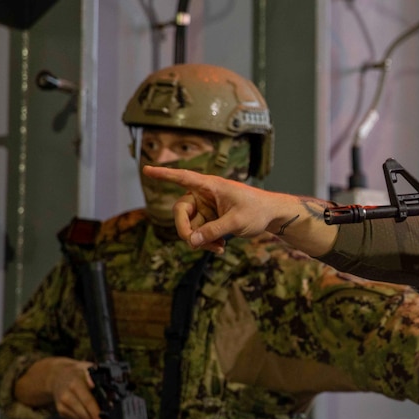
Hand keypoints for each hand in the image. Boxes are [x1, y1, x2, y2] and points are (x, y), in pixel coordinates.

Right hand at [18, 357, 101, 418]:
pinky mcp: (60, 411)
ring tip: (96, 413)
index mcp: (75, 384)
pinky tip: (86, 411)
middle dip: (95, 418)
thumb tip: (108, 392)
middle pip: (84, 414)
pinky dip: (83, 418)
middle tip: (105, 418)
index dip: (96, 412)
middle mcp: (66, 396)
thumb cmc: (77, 373)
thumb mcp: (88, 369)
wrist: (57, 376)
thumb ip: (99, 379)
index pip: (88, 401)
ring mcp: (62, 405)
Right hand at [141, 165, 279, 251]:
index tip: (146, 169)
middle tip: (192, 243)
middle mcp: (204, 195)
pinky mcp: (210, 220)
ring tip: (218, 248)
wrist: (271, 216)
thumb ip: (214, 230)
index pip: (183, 177)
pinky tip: (220, 248)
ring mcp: (206, 209)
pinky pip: (199, 234)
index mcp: (210, 186)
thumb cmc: (257, 210)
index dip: (164, 175)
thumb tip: (192, 240)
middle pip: (180, 211)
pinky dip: (206, 242)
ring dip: (200, 240)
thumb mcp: (237, 221)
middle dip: (184, 229)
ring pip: (190, 227)